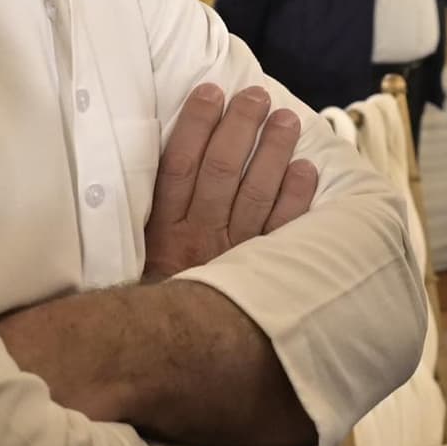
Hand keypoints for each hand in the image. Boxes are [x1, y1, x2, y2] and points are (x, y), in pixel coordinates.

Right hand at [142, 84, 320, 277]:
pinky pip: (283, 231)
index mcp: (163, 231)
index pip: (179, 166)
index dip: (196, 126)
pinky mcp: (264, 272)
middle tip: (256, 95)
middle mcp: (199, 238)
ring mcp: (235, 255)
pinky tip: (305, 169)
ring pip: (255, 194)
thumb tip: (170, 161)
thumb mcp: (141, 255)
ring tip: (286, 119)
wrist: (174, 353)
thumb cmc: (158, 295)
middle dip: (240, 128)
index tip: (211, 91)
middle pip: (221, 172)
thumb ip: (152, 213)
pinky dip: (295, 199)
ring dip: (272, 152)